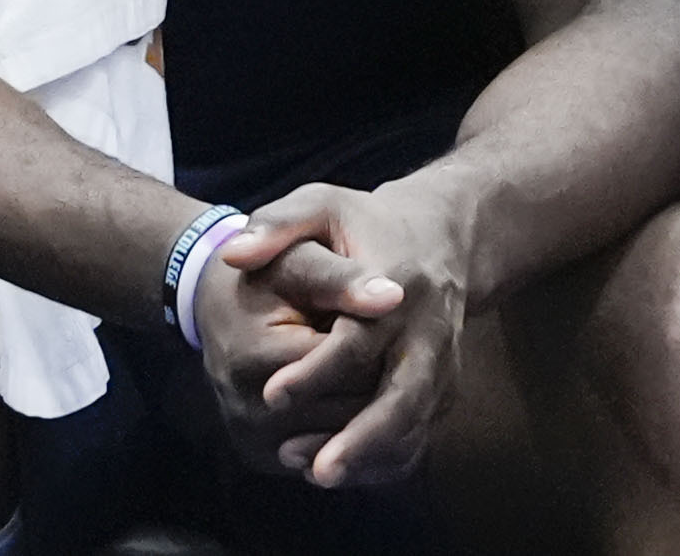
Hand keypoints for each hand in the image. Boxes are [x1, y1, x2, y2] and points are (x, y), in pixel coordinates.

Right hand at [192, 236, 391, 470]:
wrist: (218, 306)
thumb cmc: (266, 277)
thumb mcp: (297, 262)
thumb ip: (341, 278)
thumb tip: (394, 296)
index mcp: (256, 358)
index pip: (346, 365)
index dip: (379, 341)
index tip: (398, 319)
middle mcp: (248, 409)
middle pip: (346, 408)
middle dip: (377, 378)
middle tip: (400, 350)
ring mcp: (253, 439)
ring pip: (340, 438)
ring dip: (367, 410)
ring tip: (385, 372)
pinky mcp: (260, 455)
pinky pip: (320, 454)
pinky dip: (345, 432)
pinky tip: (363, 399)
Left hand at [216, 181, 466, 489]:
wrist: (440, 234)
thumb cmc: (365, 223)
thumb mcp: (321, 204)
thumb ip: (276, 226)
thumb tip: (233, 255)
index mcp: (397, 283)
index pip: (357, 339)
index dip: (315, 371)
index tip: (271, 395)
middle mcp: (428, 329)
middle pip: (402, 394)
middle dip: (361, 437)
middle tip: (314, 469)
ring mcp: (444, 361)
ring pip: (414, 422)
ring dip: (371, 455)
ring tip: (318, 474)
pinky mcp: (446, 384)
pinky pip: (422, 431)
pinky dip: (388, 458)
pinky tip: (346, 470)